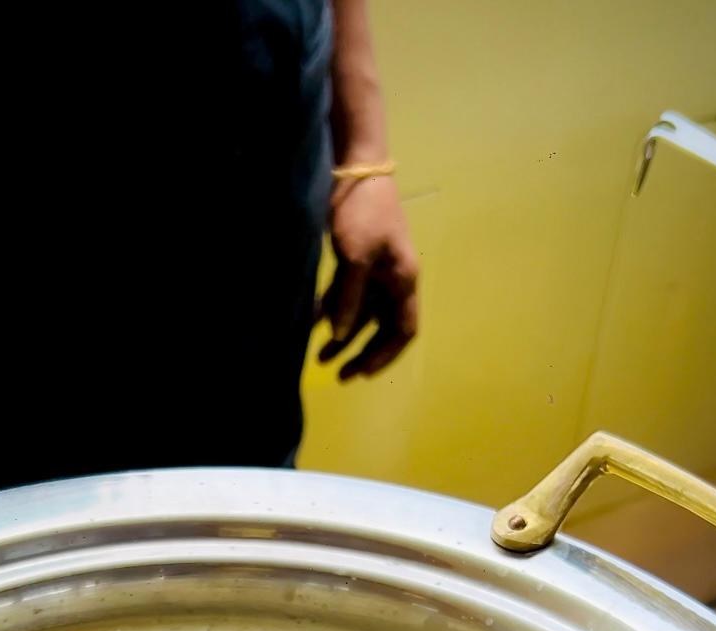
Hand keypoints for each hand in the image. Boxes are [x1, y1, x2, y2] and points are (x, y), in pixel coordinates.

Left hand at [319, 175, 418, 380]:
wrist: (355, 171)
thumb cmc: (364, 213)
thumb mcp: (356, 257)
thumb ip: (350, 298)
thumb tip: (341, 333)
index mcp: (403, 281)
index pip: (403, 330)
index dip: (386, 355)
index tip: (363, 372)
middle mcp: (392, 282)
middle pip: (381, 329)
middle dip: (360, 353)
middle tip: (338, 375)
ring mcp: (374, 273)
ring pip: (360, 316)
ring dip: (341, 338)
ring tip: (318, 359)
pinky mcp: (355, 264)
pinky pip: (344, 298)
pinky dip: (330, 312)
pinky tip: (311, 325)